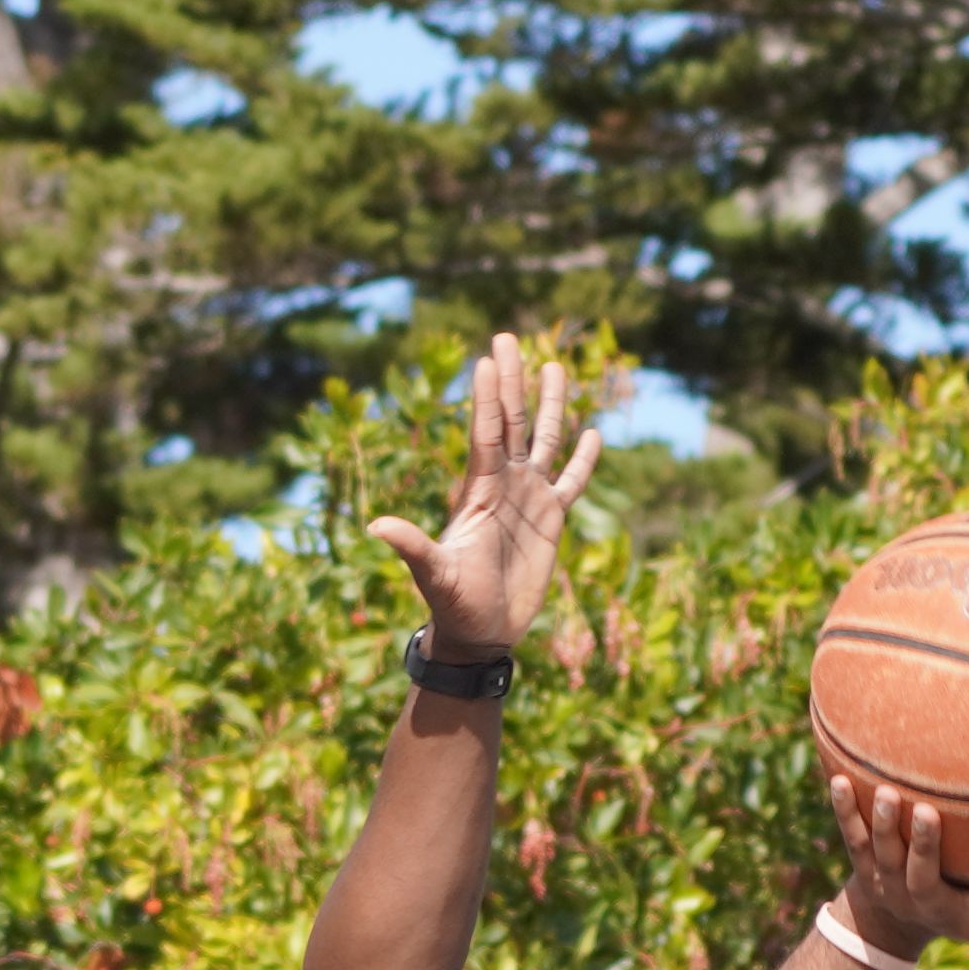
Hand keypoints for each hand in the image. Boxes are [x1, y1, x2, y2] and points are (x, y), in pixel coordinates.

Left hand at [370, 330, 605, 657]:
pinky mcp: (552, 521)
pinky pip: (572, 483)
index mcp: (479, 491)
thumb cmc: (452, 604)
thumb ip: (412, 547)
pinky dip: (583, 461)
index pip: (485, 434)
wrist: (480, 632)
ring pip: (545, 442)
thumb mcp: (432, 574)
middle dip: (511, 381)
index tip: (486, 359)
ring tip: (553, 367)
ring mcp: (529, 500)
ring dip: (549, 406)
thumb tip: (375, 527)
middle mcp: (504, 486)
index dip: (487, 398)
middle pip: (512, 422)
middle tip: (508, 337)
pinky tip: (593, 433)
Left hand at [825, 767, 968, 955]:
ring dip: (884, 826)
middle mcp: (933, 907)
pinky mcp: (865, 870)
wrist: (896, 927)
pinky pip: (852, 838)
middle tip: (930, 812)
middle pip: (926, 879)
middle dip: (925, 846)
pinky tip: (841, 778)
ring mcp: (894, 889)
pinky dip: (844, 811)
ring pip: (884, 859)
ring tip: (885, 791)